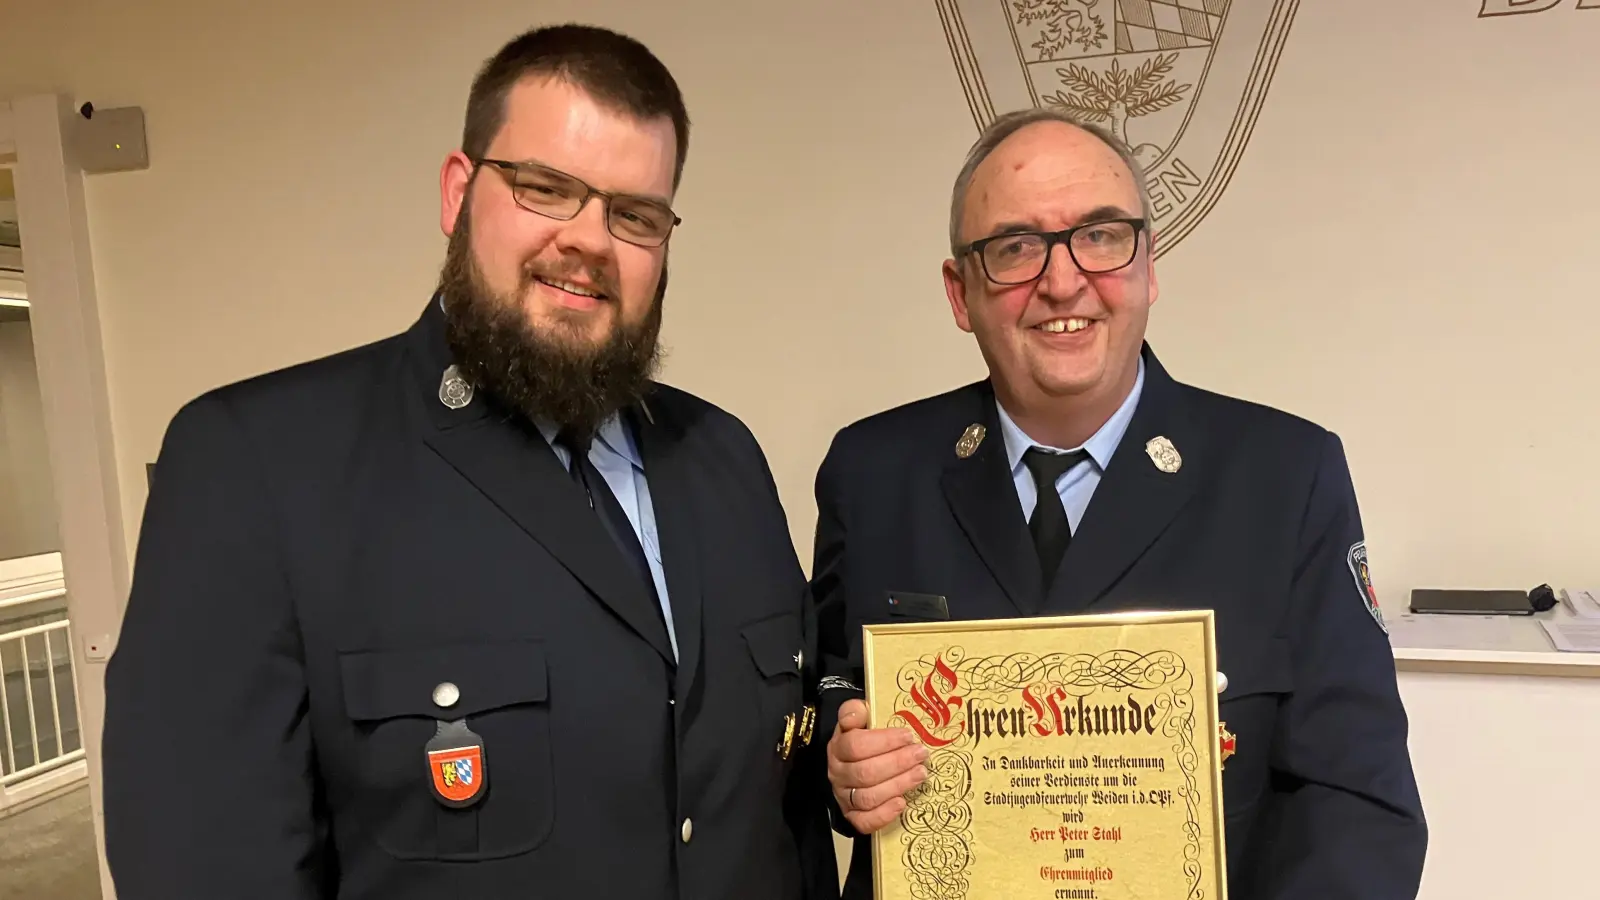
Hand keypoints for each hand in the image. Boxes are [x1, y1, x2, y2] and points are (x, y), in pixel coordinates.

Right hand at [826, 698, 929, 833]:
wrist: (850, 765)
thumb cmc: (860, 742)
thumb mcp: (855, 722)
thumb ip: (855, 712)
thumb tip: (860, 709)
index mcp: (837, 748)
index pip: (856, 746)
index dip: (884, 741)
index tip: (907, 735)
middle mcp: (837, 774)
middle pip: (865, 773)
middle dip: (897, 763)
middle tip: (920, 754)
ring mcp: (844, 797)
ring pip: (868, 797)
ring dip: (898, 785)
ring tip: (920, 774)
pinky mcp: (852, 816)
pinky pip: (864, 822)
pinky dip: (884, 814)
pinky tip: (902, 803)